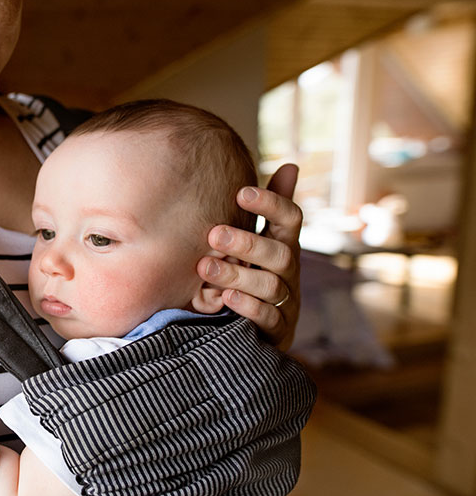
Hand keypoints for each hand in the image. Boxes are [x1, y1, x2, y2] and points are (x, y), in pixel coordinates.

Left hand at [197, 164, 302, 348]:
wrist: (259, 332)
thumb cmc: (256, 274)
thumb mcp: (262, 241)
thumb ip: (271, 209)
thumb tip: (292, 163)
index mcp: (285, 244)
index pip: (290, 218)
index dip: (271, 203)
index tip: (241, 192)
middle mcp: (290, 271)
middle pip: (279, 253)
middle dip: (246, 243)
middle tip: (213, 234)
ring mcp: (287, 301)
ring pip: (270, 286)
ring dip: (237, 276)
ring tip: (204, 269)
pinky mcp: (278, 330)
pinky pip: (269, 318)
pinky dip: (248, 307)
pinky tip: (226, 299)